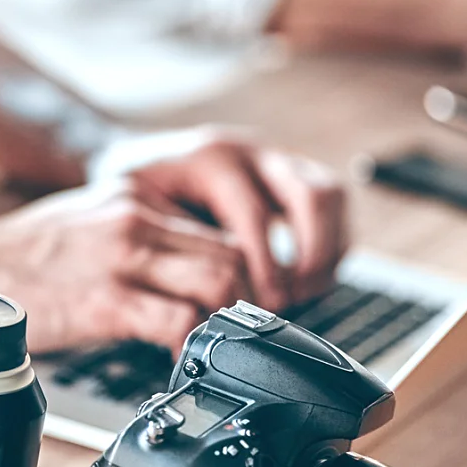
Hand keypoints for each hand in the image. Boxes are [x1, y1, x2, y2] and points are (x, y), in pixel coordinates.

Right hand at [0, 178, 252, 354]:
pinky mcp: (108, 302)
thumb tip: (174, 269)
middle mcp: (135, 220)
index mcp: (133, 199)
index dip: (237, 272)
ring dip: (220, 320)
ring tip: (202, 342)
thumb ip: (134, 234)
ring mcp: (123, 259)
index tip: (230, 301)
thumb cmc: (17, 257)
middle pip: (232, 255)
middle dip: (241, 299)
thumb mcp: (85, 222)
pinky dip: (188, 346)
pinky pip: (180, 323)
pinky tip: (171, 356)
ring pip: (219, 283)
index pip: (218, 229)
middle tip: (227, 329)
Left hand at [101, 130, 346, 308]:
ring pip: (331, 197)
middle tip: (292, 297)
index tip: (258, 304)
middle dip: (313, 254)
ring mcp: (276, 160)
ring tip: (302, 292)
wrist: (135, 160)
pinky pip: (332, 208)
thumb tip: (194, 313)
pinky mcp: (291, 176)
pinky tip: (303, 280)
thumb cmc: (133, 190)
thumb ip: (169, 250)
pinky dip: (329, 246)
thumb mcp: (134, 210)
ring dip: (327, 251)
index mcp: (212, 158)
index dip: (264, 266)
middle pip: (315, 194)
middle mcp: (252, 152)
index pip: (257, 213)